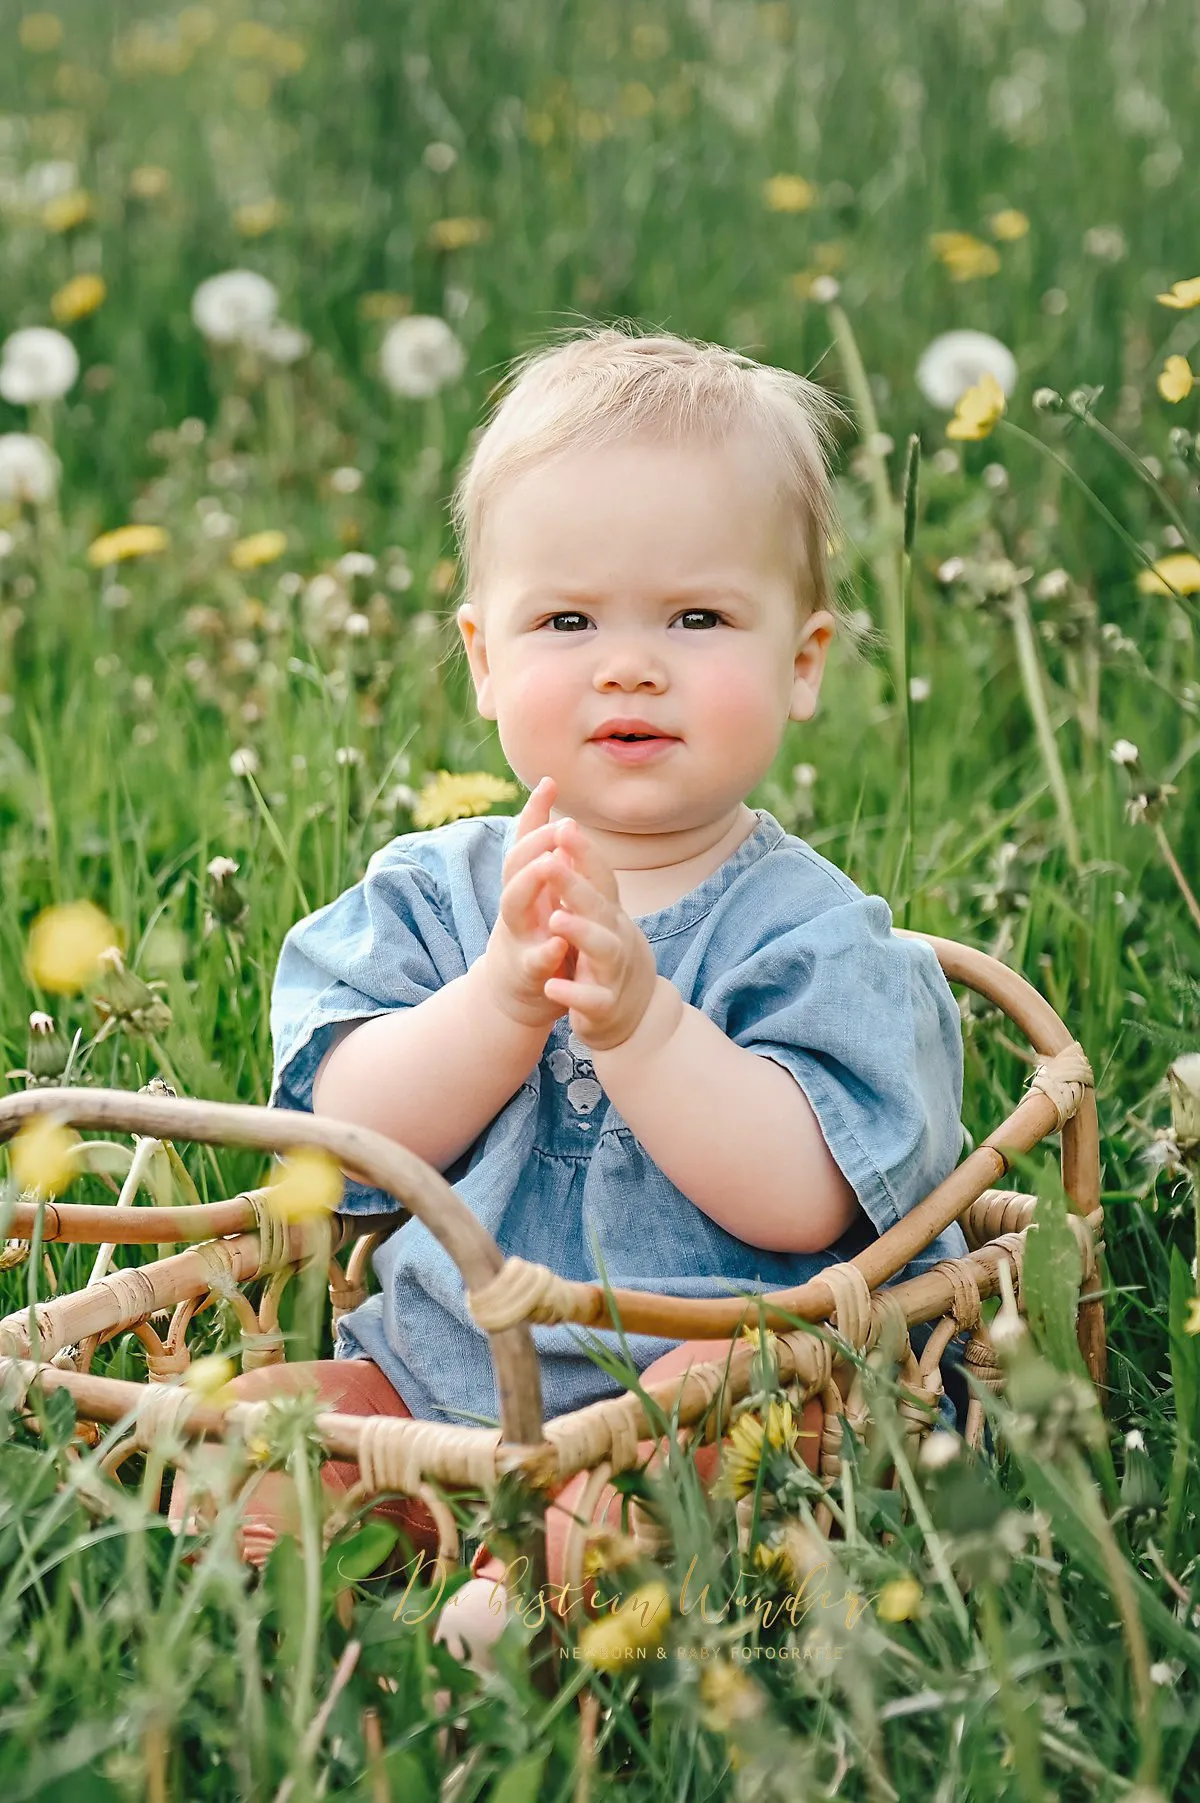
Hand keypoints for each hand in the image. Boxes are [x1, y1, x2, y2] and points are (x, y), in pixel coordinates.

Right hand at [481, 776, 578, 1031]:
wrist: (514, 995)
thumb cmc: (532, 933)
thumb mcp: (535, 891)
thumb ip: (541, 849)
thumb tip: (549, 789)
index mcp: (523, 885)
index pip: (525, 841)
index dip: (535, 812)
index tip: (551, 783)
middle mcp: (515, 906)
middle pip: (514, 866)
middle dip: (533, 844)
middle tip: (558, 826)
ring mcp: (517, 937)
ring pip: (513, 905)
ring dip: (530, 884)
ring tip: (549, 865)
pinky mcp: (527, 974)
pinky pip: (532, 962)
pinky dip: (544, 953)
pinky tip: (558, 944)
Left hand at [540, 821, 659, 1052]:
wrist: (635, 1016)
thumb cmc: (606, 955)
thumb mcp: (598, 915)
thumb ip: (582, 876)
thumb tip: (567, 826)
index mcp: (606, 912)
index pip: (599, 875)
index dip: (584, 851)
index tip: (565, 823)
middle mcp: (614, 936)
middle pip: (598, 905)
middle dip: (575, 883)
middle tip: (550, 862)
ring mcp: (611, 971)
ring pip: (603, 948)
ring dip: (580, 932)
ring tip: (555, 920)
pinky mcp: (604, 1006)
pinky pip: (592, 1000)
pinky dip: (573, 994)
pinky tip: (551, 988)